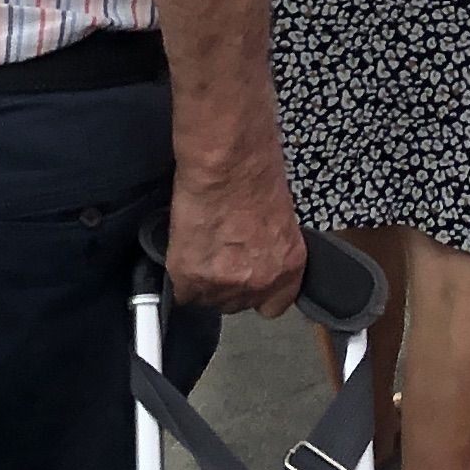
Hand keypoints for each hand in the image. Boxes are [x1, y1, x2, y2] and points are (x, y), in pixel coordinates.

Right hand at [164, 136, 305, 315]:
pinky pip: (181, 291)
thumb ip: (268, 250)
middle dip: (226, 283)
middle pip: (235, 304)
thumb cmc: (255, 174)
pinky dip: (180, 273)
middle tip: (218, 255)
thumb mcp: (279, 219)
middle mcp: (260, 281)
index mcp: (289, 267)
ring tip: (202, 246)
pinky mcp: (191, 278)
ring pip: (207, 299)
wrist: (227, 164)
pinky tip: (186, 248)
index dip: (256, 293)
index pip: (274, 306)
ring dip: (202, 280)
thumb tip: (253, 255)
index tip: (246, 282)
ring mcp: (225, 284)